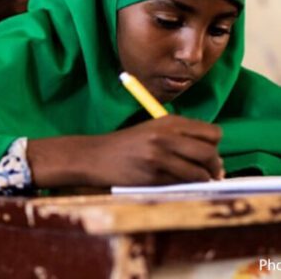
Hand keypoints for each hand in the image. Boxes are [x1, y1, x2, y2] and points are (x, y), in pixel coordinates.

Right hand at [27, 115, 223, 187]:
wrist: (95, 156)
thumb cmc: (127, 145)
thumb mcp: (153, 130)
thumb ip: (180, 137)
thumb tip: (213, 157)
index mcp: (169, 121)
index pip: (213, 133)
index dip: (214, 145)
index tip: (207, 154)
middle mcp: (166, 136)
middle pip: (210, 153)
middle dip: (215, 167)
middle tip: (211, 174)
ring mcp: (159, 157)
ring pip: (199, 173)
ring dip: (202, 180)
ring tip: (195, 182)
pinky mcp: (153, 176)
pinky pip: (182, 185)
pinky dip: (185, 187)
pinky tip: (177, 184)